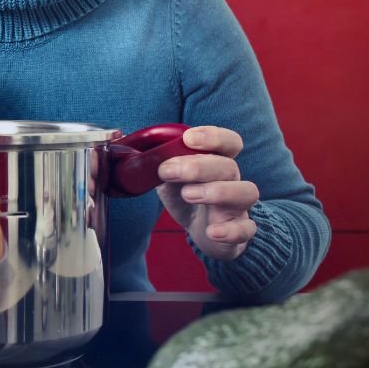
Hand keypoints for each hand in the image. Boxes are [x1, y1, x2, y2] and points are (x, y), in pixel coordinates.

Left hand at [156, 126, 258, 260]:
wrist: (206, 231)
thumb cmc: (188, 196)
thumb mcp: (168, 176)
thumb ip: (152, 160)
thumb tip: (122, 142)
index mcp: (216, 161)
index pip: (228, 142)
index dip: (213, 136)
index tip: (188, 138)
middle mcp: (231, 180)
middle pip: (228, 166)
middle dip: (198, 166)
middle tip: (167, 171)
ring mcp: (238, 206)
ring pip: (245, 192)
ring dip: (218, 191)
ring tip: (188, 194)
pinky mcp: (239, 231)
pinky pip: (246, 229)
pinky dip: (231, 231)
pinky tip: (212, 232)